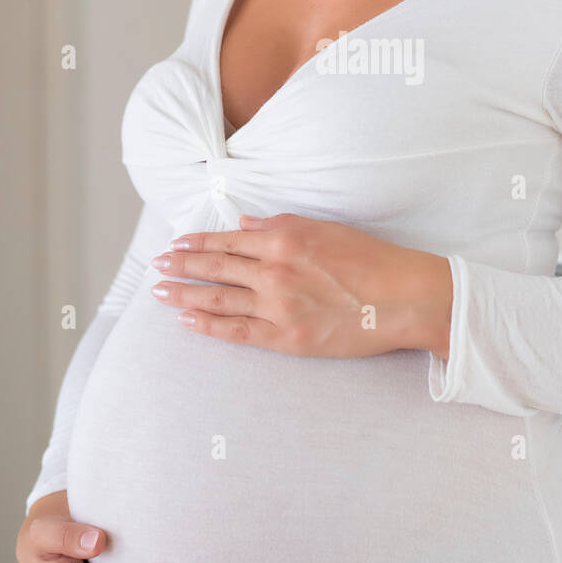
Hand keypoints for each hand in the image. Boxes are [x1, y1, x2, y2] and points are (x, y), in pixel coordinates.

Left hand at [149, 212, 452, 359]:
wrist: (405, 298)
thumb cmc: (372, 260)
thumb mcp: (327, 229)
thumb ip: (281, 225)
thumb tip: (245, 224)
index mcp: (283, 239)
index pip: (228, 240)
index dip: (197, 242)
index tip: (177, 242)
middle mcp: (274, 272)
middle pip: (215, 267)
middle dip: (181, 265)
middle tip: (157, 265)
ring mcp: (278, 307)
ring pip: (219, 299)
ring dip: (185, 294)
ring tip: (160, 291)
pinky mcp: (288, 338)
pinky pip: (238, 332)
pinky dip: (209, 325)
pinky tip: (188, 320)